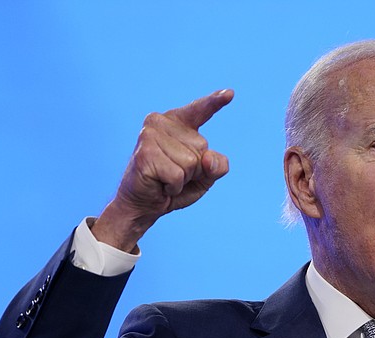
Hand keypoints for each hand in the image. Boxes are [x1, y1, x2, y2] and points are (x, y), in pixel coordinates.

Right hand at [92, 89, 233, 251]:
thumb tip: (208, 159)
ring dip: (183, 179)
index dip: (214, 102)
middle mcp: (161, 122)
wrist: (143, 206)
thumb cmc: (173, 187)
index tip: (230, 93)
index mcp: (177, 123)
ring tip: (165, 179)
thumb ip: (217, 165)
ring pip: (191, 162)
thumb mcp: (205, 177)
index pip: (200, 110)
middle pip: (202, 148)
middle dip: (194, 170)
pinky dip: (174, 187)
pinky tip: (160, 185)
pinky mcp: (145, 153)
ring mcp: (150, 135)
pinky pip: (178, 175)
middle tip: (174, 175)